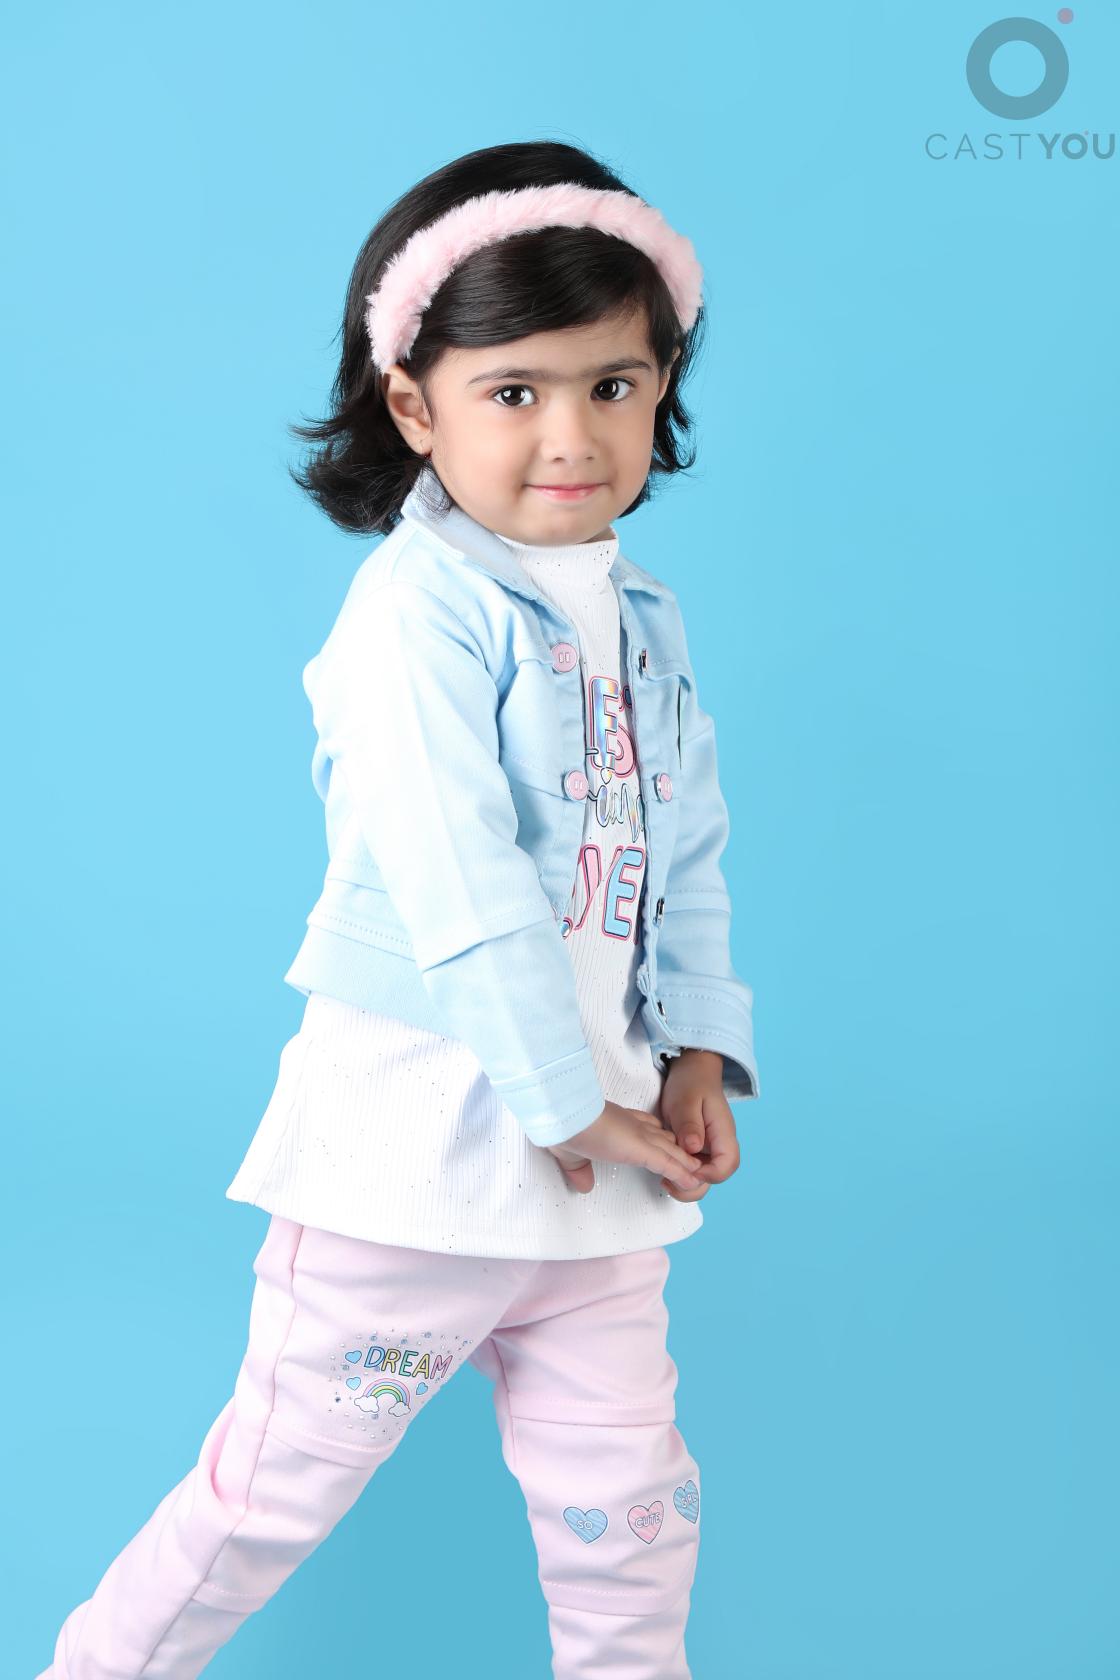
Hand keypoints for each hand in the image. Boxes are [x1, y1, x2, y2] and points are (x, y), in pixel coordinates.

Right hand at [546, 1101, 705, 1195]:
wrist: (564, 1115)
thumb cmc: (562, 1126)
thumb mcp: (568, 1152)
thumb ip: (578, 1168)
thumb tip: (583, 1185)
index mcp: (615, 1122)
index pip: (642, 1127)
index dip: (654, 1136)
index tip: (662, 1143)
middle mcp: (630, 1126)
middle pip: (661, 1138)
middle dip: (675, 1150)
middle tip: (689, 1160)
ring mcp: (637, 1136)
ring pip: (669, 1151)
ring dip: (684, 1164)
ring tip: (698, 1173)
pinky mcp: (640, 1148)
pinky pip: (667, 1164)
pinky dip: (681, 1173)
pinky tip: (692, 1181)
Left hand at [658, 1050, 740, 1201]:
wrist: (692, 1071)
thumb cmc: (690, 1083)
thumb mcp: (685, 1101)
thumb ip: (689, 1124)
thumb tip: (693, 1148)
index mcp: (723, 1132)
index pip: (727, 1164)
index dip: (709, 1175)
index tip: (685, 1170)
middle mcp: (719, 1144)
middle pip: (717, 1177)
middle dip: (694, 1186)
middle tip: (668, 1182)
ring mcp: (709, 1147)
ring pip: (704, 1176)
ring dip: (685, 1182)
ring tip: (663, 1179)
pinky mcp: (697, 1148)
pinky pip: (693, 1167)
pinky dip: (680, 1173)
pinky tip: (663, 1169)